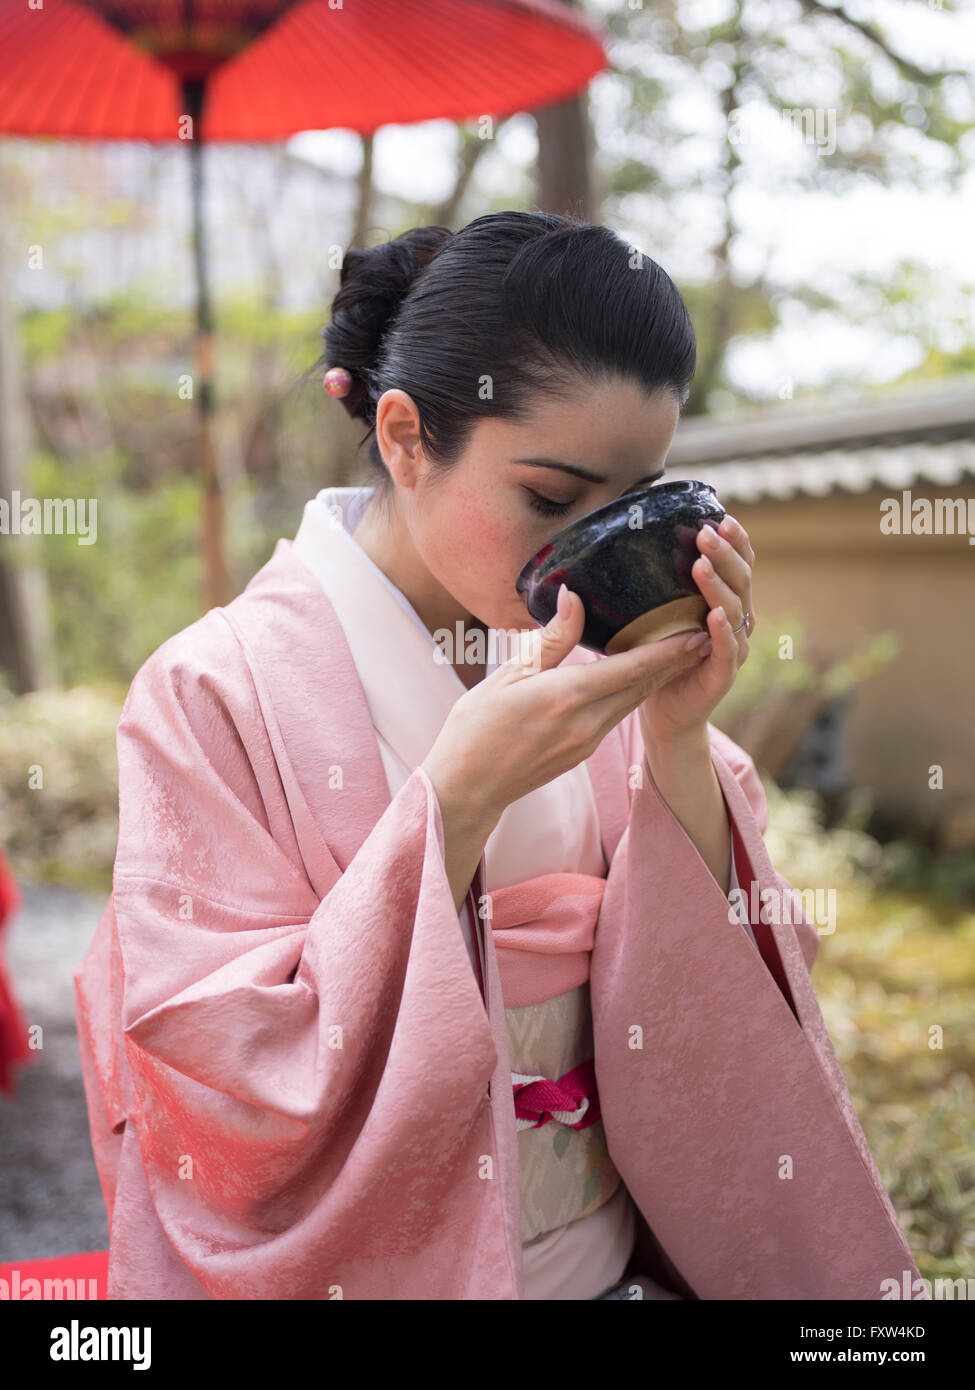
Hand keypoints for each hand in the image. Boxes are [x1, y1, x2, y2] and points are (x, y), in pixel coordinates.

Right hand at [422, 581, 713, 829]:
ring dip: (657, 677)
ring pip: (632, 702)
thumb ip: (550, 640)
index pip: (632, 668)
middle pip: (642, 686)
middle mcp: (585, 723)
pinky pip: (616, 716)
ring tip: (681, 651)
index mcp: (566, 697)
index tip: (699, 631)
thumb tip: (575, 598)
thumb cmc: (475, 728)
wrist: (467, 788)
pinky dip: (632, 693)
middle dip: (675, 661)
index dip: (670, 650)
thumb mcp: (508, 675)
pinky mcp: (582, 752)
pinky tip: (636, 678)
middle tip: (704, 631)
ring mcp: (587, 742)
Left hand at [639, 514, 756, 747]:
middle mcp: (737, 622)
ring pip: (734, 611)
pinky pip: (727, 650)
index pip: (739, 565)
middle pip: (741, 580)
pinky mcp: (723, 676)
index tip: (720, 516)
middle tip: (707, 532)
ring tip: (701, 565)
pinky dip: (723, 632)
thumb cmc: (659, 659)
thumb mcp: (656, 616)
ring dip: (718, 586)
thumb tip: (623, 545)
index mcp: (726, 602)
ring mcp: (734, 649)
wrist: (664, 714)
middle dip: (725, 554)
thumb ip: (653, 586)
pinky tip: (714, 615)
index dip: (735, 542)